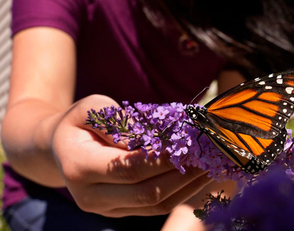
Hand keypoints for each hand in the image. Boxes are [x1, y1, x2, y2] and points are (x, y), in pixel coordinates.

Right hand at [51, 94, 212, 216]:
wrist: (59, 149)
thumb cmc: (78, 122)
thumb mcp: (92, 108)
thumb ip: (118, 121)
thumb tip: (152, 136)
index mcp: (80, 166)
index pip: (130, 168)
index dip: (163, 158)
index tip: (190, 143)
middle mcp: (91, 196)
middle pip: (147, 192)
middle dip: (182, 174)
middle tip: (208, 154)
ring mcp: (105, 208)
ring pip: (154, 205)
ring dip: (186, 186)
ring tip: (210, 166)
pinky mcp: (118, 210)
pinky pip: (153, 207)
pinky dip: (179, 193)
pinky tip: (196, 176)